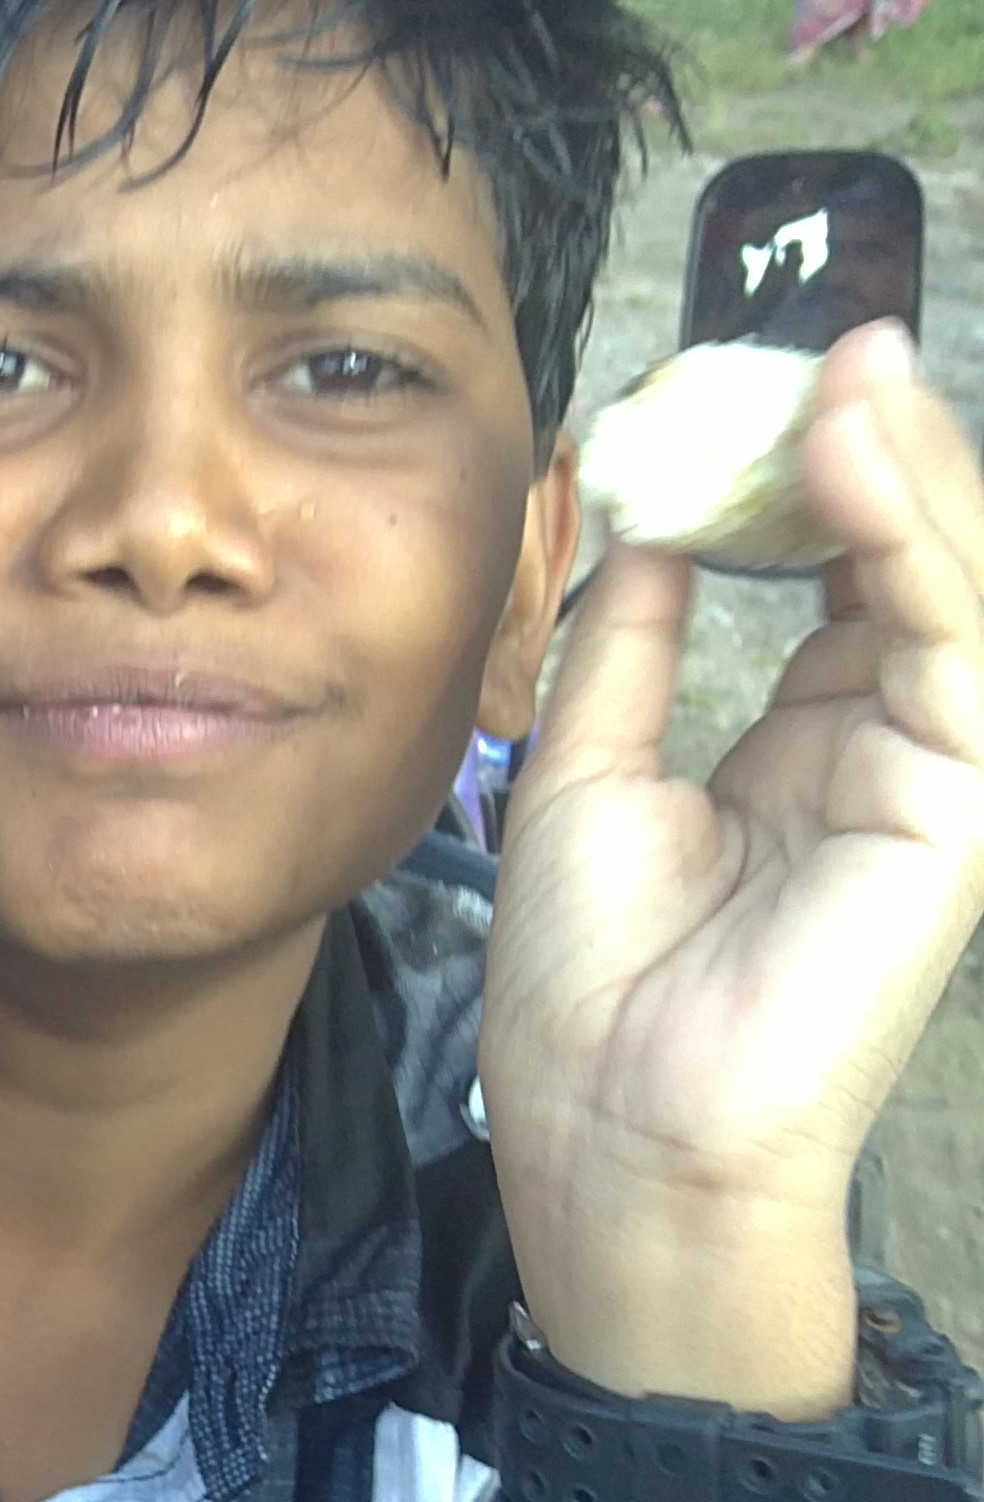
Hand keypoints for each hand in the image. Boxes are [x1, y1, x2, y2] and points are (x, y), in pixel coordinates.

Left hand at [482, 322, 983, 1414]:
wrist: (612, 1132)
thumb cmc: (591, 989)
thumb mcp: (582, 773)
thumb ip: (621, 645)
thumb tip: (632, 515)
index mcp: (800, 742)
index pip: (825, 568)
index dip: (789, 471)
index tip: (732, 384)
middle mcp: (880, 743)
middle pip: (896, 555)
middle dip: (858, 442)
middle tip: (805, 341)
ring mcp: (928, 771)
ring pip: (942, 578)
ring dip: (897, 464)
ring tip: (840, 369)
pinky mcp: (952, 804)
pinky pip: (946, 640)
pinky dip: (904, 540)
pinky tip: (846, 460)